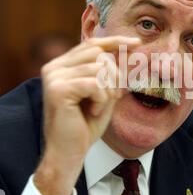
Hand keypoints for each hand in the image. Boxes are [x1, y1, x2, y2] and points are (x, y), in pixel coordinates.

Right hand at [34, 36, 140, 194]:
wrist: (69, 153)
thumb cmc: (86, 124)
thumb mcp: (104, 94)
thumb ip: (112, 74)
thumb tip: (130, 51)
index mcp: (62, 66)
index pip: (92, 44)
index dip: (115, 41)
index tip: (137, 42)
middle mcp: (54, 67)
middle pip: (98, 53)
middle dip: (115, 74)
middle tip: (114, 96)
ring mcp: (54, 77)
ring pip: (99, 67)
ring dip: (109, 90)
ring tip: (101, 106)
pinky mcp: (58, 90)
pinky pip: (95, 83)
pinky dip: (102, 98)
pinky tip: (93, 111)